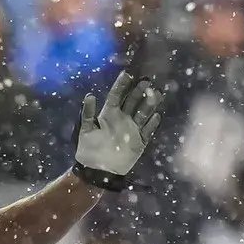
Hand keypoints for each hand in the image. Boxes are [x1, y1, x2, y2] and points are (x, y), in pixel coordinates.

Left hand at [73, 72, 164, 190]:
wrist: (97, 170)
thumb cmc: (89, 150)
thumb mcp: (86, 130)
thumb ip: (88, 113)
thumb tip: (90, 95)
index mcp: (108, 115)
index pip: (116, 96)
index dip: (121, 85)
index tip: (127, 74)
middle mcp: (122, 119)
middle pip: (133, 101)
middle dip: (139, 91)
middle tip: (146, 81)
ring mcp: (132, 129)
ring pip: (143, 112)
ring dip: (150, 103)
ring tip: (156, 93)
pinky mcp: (140, 141)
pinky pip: (149, 130)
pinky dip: (153, 123)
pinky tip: (157, 115)